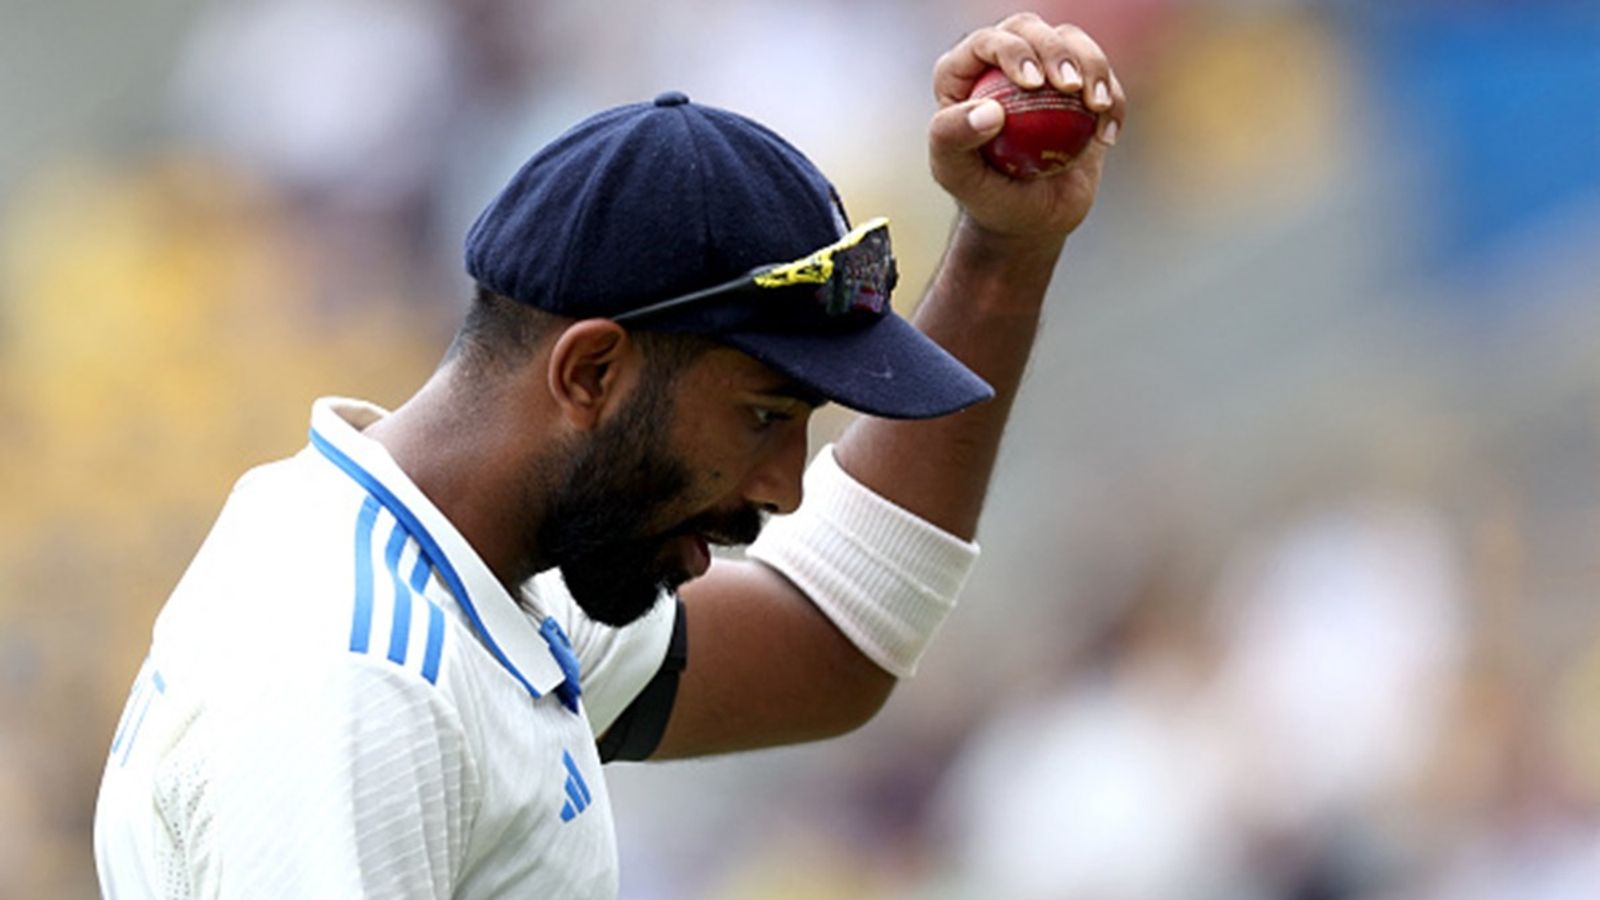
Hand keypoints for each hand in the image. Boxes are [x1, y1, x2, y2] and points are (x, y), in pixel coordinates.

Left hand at [929, 13, 1126, 243]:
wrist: (1029, 219)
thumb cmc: (986, 197)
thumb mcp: (958, 177)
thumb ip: (952, 140)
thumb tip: (988, 111)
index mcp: (962, 75)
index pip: (985, 42)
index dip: (1011, 50)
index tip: (1032, 82)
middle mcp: (1001, 64)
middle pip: (1030, 29)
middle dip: (1055, 49)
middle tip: (1069, 87)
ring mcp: (1043, 72)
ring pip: (1072, 42)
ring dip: (1092, 66)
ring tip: (1096, 107)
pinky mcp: (1080, 90)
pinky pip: (1103, 77)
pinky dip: (1113, 99)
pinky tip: (1107, 135)